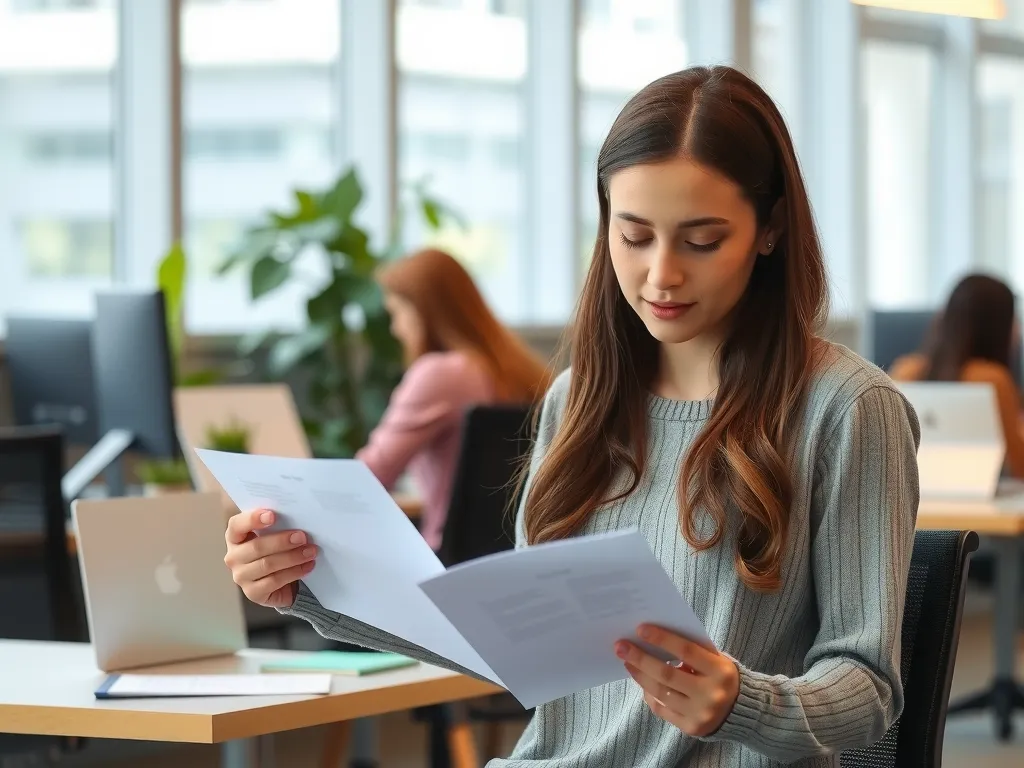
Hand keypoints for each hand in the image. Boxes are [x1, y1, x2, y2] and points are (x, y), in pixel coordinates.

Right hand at [223, 508, 316, 607]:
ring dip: (292, 557)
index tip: (272, 515)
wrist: (280, 583)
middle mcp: (233, 557)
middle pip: (256, 547)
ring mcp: (241, 577)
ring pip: (267, 564)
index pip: (236, 525)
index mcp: (235, 537)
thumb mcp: (274, 536)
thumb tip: (298, 517)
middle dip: (282, 541)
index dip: (252, 519)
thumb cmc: (276, 551)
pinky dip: (294, 572)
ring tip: (311, 552)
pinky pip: (275, 581)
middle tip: (302, 537)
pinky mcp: (253, 593)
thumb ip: (278, 526)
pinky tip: (308, 566)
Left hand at [615, 624, 738, 737]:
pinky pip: (662, 709)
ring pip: (661, 692)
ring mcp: (700, 713)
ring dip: (640, 676)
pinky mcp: (691, 727)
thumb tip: (653, 640)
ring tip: (627, 662)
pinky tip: (642, 682)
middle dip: (640, 658)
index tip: (641, 629)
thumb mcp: (715, 659)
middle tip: (621, 646)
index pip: (686, 651)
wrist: (743, 711)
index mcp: (720, 670)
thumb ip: (691, 651)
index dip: (662, 639)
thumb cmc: (721, 676)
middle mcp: (711, 694)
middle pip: (667, 674)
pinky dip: (650, 695)